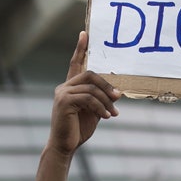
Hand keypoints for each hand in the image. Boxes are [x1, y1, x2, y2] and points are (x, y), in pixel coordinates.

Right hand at [48, 31, 119, 156]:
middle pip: (90, 74)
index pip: (75, 63)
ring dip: (106, 100)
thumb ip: (102, 99)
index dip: (80, 48)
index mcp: (70, 87)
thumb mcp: (94, 112)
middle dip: (107, 85)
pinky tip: (106, 117)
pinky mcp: (64, 102)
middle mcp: (64, 87)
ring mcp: (62, 93)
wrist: (65, 147)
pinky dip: (100, 107)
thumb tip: (118, 92)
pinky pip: (88, 98)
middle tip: (118, 96)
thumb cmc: (78, 129)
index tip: (85, 34)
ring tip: (114, 113)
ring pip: (91, 88)